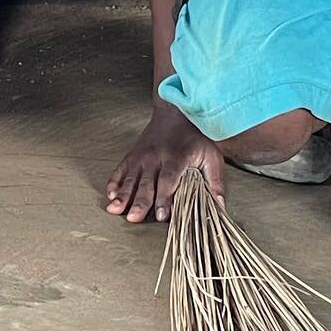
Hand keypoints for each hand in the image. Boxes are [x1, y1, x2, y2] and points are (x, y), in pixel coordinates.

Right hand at [105, 101, 224, 223]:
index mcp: (176, 157)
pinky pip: (121, 169)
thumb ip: (214, 180)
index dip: (164, 198)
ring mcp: (141, 155)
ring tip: (114, 209)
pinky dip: (114, 182)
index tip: (161, 215)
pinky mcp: (132, 154)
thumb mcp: (211, 155)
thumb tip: (220, 205)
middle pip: (146, 182)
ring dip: (123, 195)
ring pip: (130, 178)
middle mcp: (155, 157)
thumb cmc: (195, 137)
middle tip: (133, 218)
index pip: (168, 180)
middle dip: (139, 201)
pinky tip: (110, 195)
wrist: (175, 112)